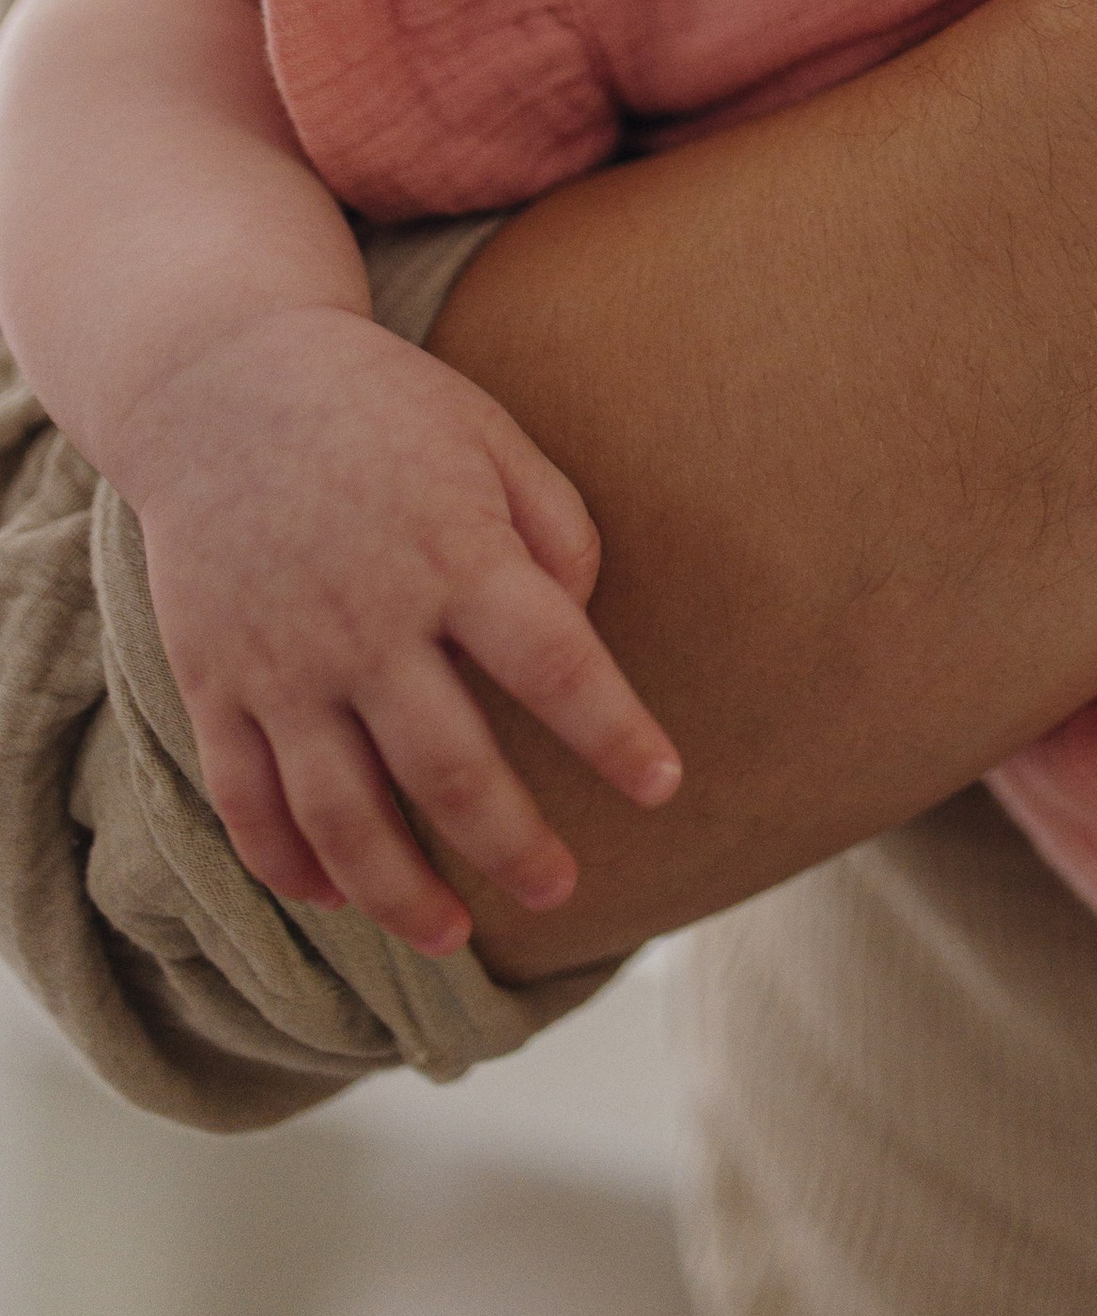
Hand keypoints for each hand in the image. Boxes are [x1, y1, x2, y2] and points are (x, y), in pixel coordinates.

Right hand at [118, 305, 680, 953]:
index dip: (617, 735)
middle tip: (562, 889)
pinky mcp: (214, 681)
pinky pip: (249, 802)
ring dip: (402, 893)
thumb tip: (582, 627)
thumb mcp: (491, 438)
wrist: (219, 380)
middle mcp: (370, 624)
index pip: (558, 668)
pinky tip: (336, 896)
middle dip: (514, 846)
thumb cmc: (381, 408)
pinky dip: (290, 864)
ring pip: (344, 817)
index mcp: (457, 556)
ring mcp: (283, 662)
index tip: (663, 785)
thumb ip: (556, 530)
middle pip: (453, 771)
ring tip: (456, 936)